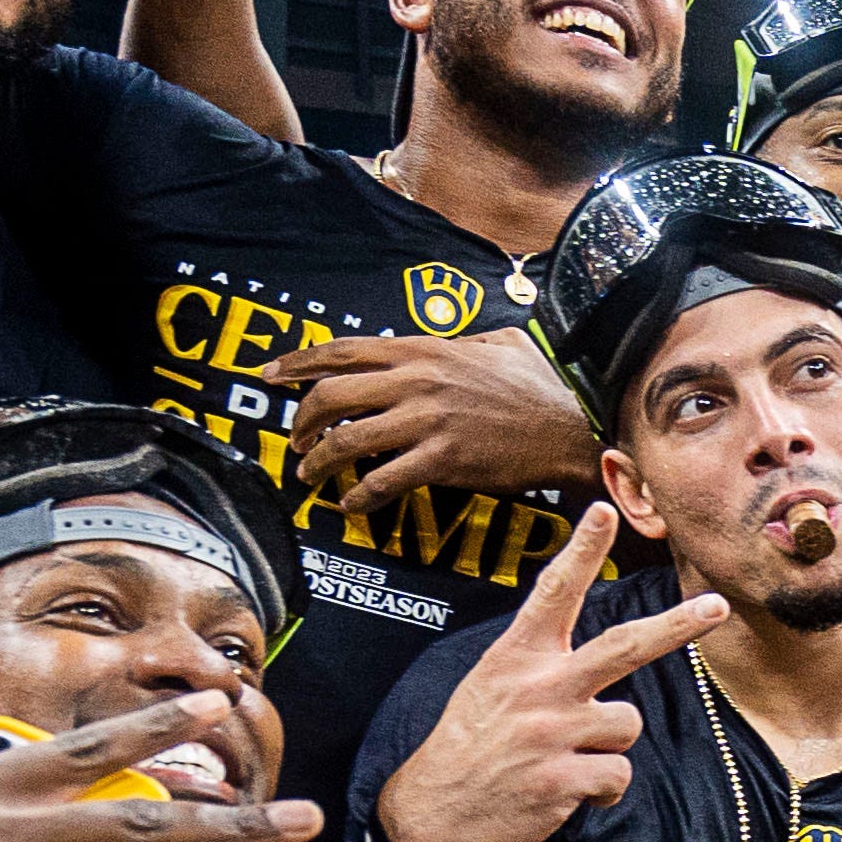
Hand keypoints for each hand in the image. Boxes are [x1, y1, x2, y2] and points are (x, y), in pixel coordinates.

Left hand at [250, 326, 594, 514]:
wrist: (571, 431)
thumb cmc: (541, 390)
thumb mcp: (503, 342)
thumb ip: (466, 337)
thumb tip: (450, 341)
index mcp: (424, 349)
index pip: (343, 351)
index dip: (298, 362)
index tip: (270, 375)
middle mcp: (418, 381)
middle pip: (332, 395)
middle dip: (300, 420)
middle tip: (293, 439)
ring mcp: (428, 421)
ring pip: (347, 440)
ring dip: (318, 461)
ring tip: (310, 475)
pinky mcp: (442, 460)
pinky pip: (383, 479)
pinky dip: (357, 495)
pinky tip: (349, 503)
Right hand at [376, 506, 719, 841]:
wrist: (430, 809)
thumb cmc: (470, 743)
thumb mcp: (490, 684)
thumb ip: (540, 664)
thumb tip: (595, 662)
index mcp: (517, 657)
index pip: (555, 593)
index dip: (581, 550)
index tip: (603, 510)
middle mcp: (539, 687)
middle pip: (623, 646)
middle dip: (678, 625)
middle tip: (718, 605)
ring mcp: (552, 733)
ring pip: (628, 723)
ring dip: (609, 744)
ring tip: (570, 758)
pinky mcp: (562, 780)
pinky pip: (617, 776)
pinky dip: (603, 791)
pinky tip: (569, 792)